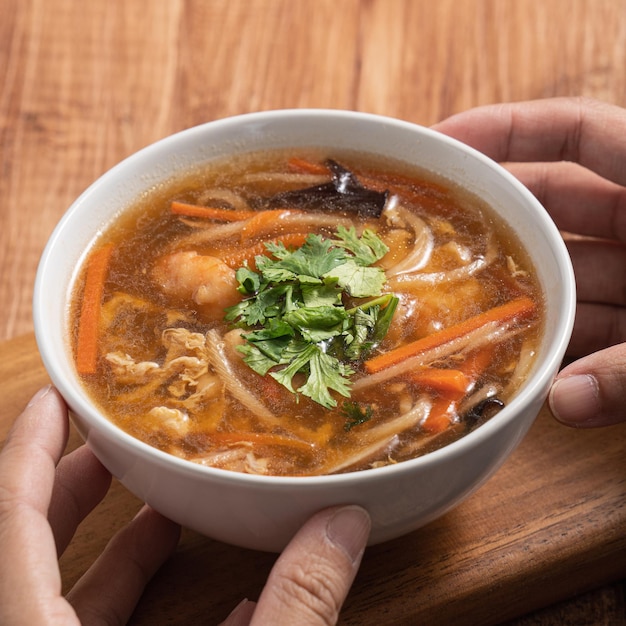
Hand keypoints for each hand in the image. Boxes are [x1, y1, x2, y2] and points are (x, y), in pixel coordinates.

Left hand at [0, 387, 369, 624]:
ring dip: (119, 548)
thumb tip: (344, 526)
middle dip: (75, 484)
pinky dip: (146, 613)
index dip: (25, 449)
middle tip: (120, 440)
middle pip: (24, 545)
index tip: (55, 395)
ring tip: (166, 506)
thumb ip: (294, 604)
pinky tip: (217, 601)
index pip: (6, 516)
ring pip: (60, 596)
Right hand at [433, 97, 625, 427]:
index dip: (505, 129)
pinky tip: (526, 367)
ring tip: (459, 320)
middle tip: (424, 244)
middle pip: (552, 208)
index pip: (575, 132)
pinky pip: (596, 321)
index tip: (440, 148)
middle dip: (491, 227)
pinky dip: (564, 342)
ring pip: (569, 276)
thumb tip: (563, 403)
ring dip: (520, 300)